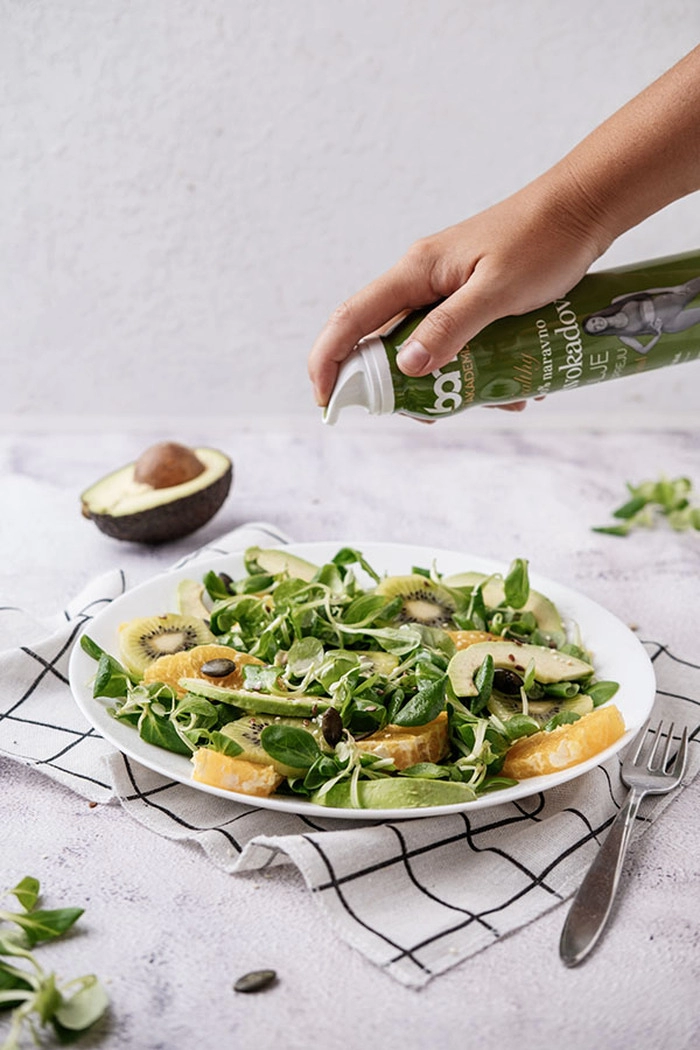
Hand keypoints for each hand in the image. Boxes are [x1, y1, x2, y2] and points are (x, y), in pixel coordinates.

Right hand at [308, 168, 608, 406]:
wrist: (584, 206)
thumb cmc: (544, 240)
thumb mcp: (498, 291)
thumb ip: (451, 327)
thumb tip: (407, 367)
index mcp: (415, 272)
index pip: (350, 320)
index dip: (329, 362)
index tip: (327, 403)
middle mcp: (421, 280)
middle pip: (383, 343)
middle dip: (399, 387)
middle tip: (430, 415)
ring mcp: (445, 289)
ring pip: (424, 347)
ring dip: (448, 382)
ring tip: (492, 400)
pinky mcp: (470, 297)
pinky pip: (456, 340)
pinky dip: (475, 367)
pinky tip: (512, 380)